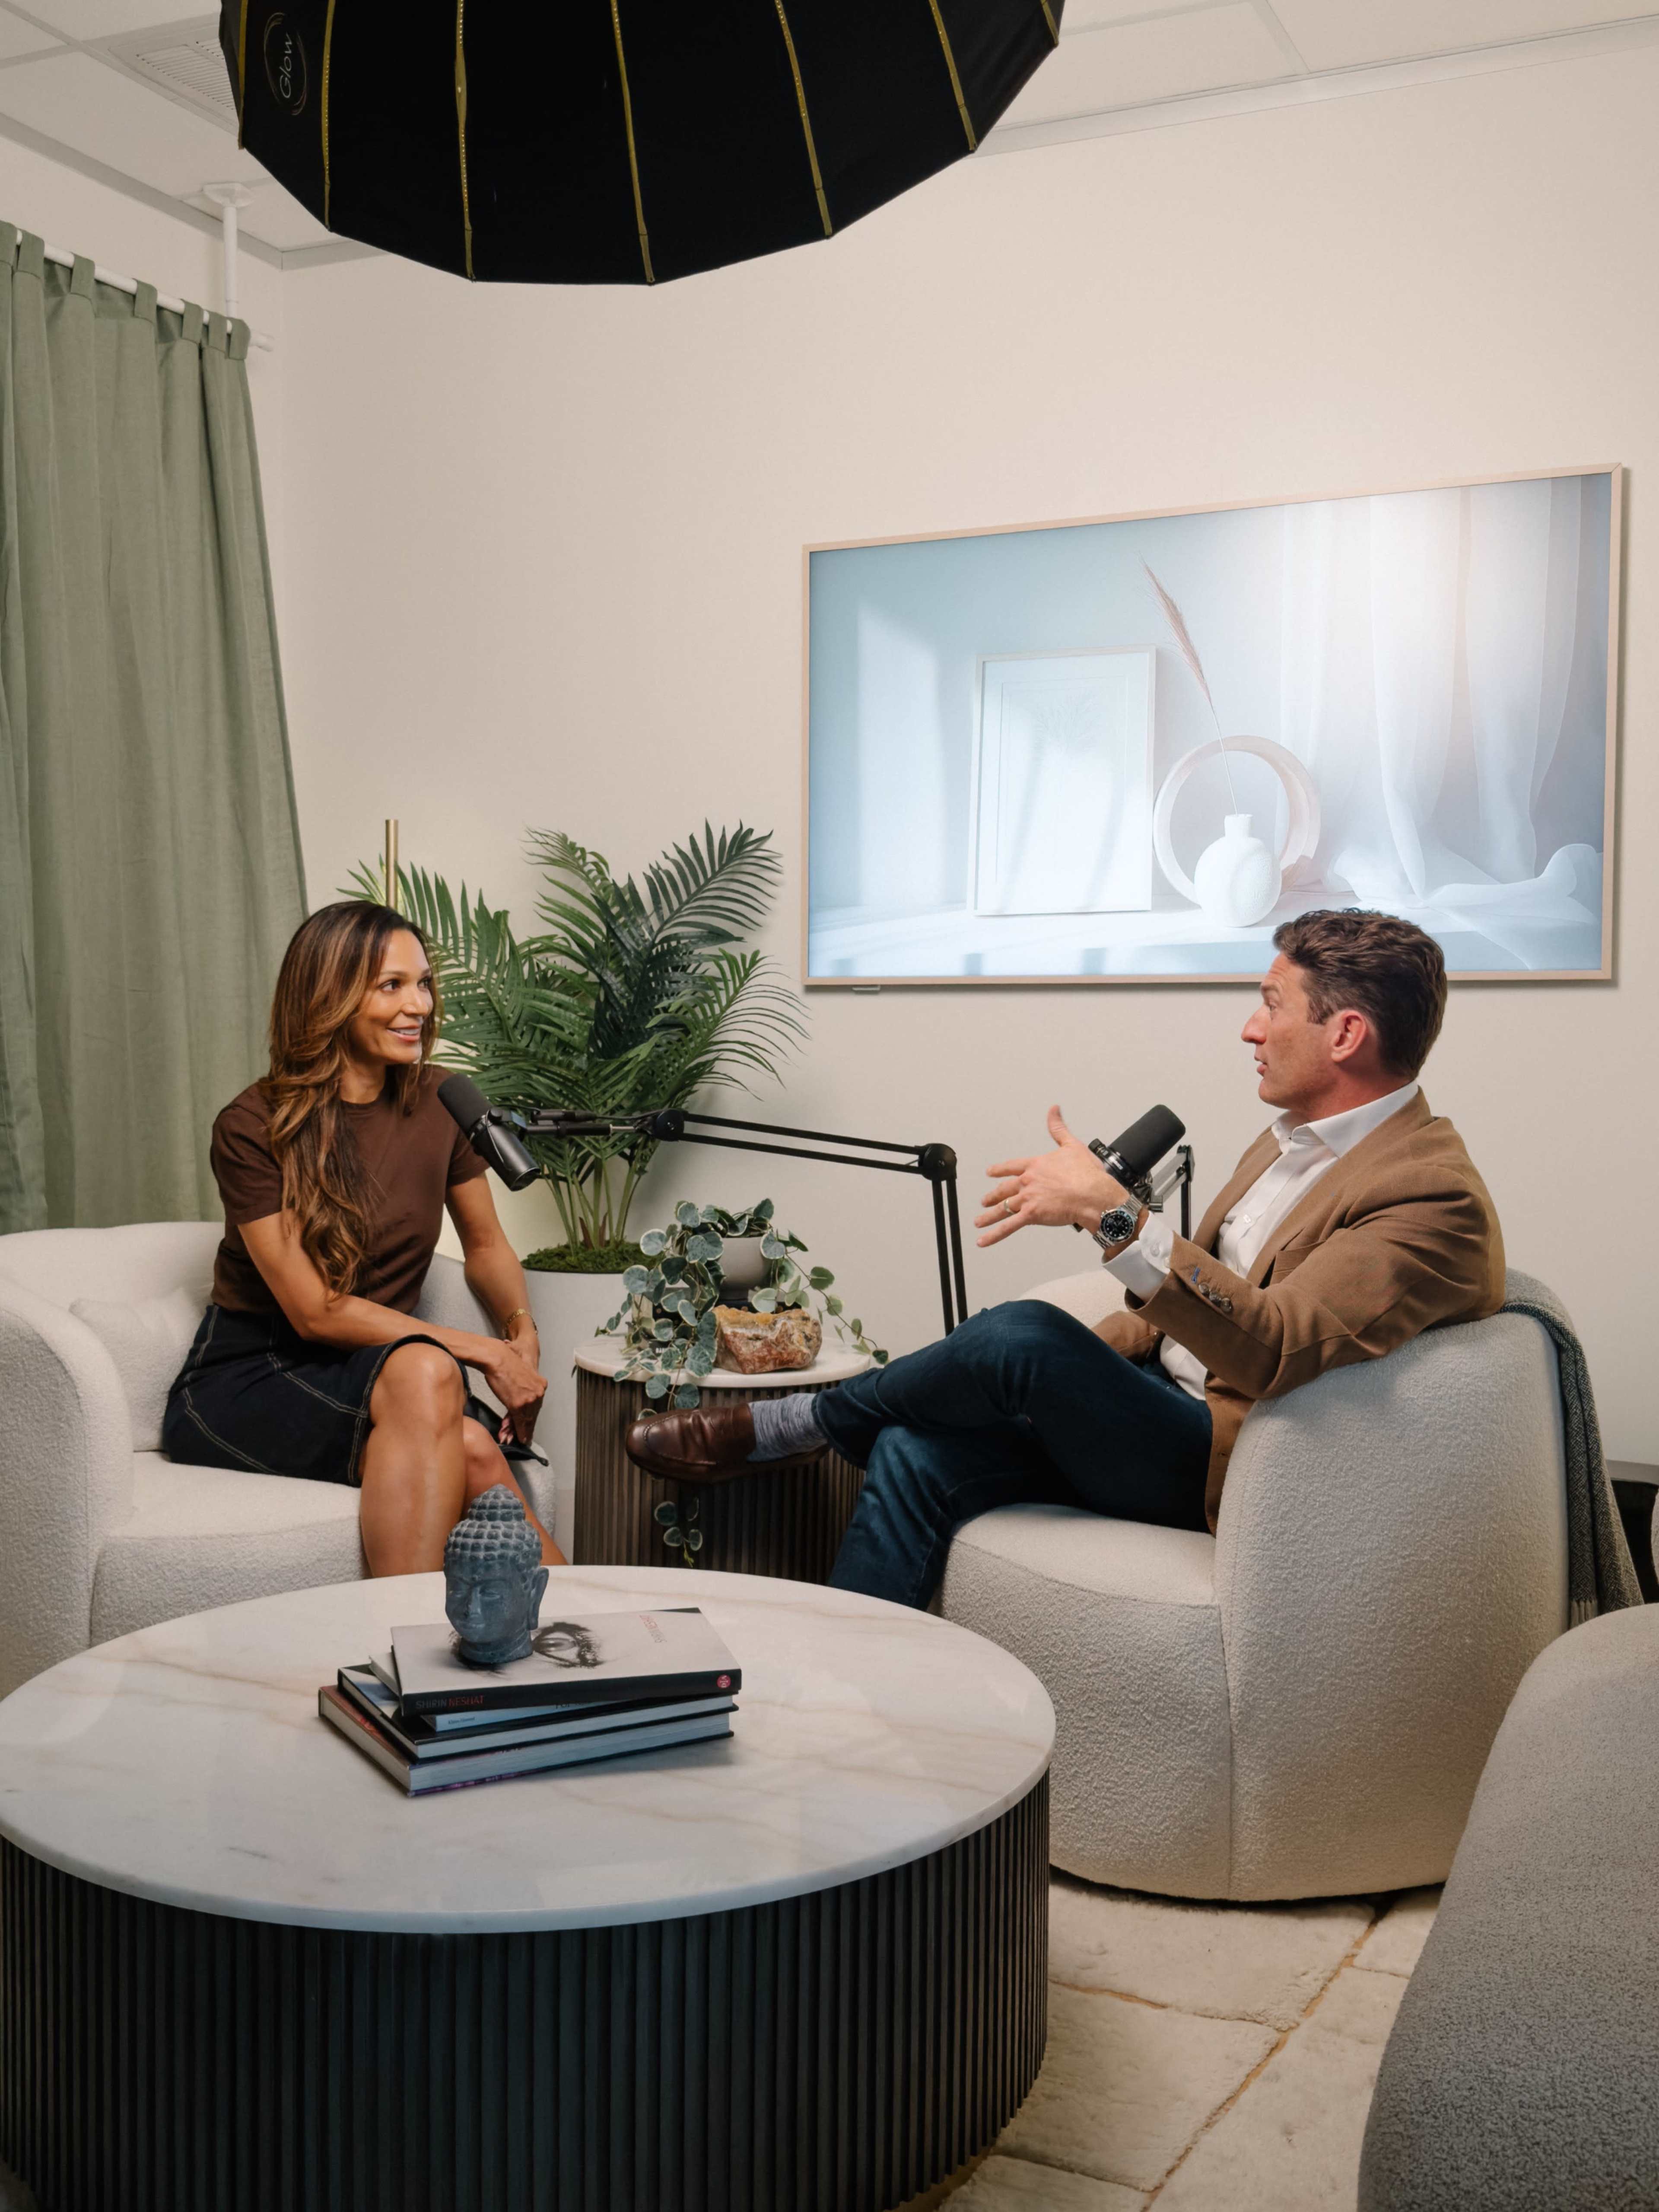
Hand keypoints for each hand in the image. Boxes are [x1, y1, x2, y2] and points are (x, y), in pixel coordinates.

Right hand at [477, 1338, 547, 1445]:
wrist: (498, 1358)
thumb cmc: (506, 1363)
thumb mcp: (522, 1375)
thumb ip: (525, 1388)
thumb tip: (521, 1398)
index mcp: (541, 1384)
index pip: (536, 1405)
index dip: (532, 1417)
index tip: (530, 1426)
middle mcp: (538, 1392)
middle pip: (533, 1414)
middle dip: (528, 1427)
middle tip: (525, 1437)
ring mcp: (529, 1399)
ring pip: (527, 1420)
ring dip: (523, 1432)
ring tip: (522, 1440)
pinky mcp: (518, 1404)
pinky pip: (520, 1421)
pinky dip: (519, 1431)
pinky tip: (519, 1437)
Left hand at [976, 1105, 1130, 1247]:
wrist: (1094, 1194)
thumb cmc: (1087, 1173)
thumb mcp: (1072, 1145)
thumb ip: (1058, 1128)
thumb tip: (1053, 1110)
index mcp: (1036, 1165)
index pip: (1012, 1167)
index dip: (1000, 1170)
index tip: (990, 1172)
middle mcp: (1028, 1181)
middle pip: (1004, 1189)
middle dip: (993, 1195)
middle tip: (984, 1200)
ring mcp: (1028, 1198)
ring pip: (1003, 1208)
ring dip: (989, 1216)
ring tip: (979, 1221)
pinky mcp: (1031, 1215)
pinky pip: (1008, 1227)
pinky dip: (994, 1235)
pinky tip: (983, 1240)